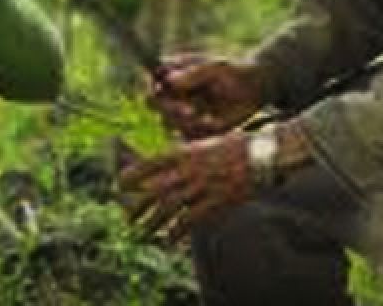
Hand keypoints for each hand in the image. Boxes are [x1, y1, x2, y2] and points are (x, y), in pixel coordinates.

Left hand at [118, 129, 252, 243]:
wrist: (263, 157)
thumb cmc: (236, 146)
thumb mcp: (205, 142)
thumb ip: (186, 152)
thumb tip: (169, 160)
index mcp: (185, 152)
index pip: (151, 163)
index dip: (134, 174)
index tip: (120, 183)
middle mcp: (189, 170)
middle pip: (156, 190)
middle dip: (139, 204)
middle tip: (128, 216)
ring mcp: (202, 188)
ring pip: (170, 208)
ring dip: (153, 222)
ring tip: (142, 232)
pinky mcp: (215, 203)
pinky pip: (191, 220)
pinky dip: (177, 231)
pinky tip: (169, 240)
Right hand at [148, 55, 266, 138]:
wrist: (253, 89)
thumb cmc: (231, 72)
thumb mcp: (215, 68)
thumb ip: (193, 73)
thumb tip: (170, 81)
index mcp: (171, 73)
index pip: (151, 80)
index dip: (153, 86)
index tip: (165, 91)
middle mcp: (171, 94)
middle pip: (152, 104)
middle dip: (168, 109)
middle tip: (189, 111)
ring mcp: (179, 113)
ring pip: (167, 123)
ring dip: (184, 122)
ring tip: (206, 117)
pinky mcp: (192, 129)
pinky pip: (186, 136)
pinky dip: (199, 132)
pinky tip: (214, 124)